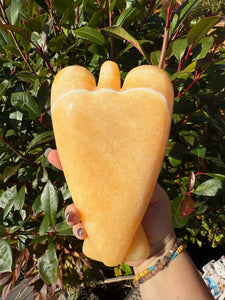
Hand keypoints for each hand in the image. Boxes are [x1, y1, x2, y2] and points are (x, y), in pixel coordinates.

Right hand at [45, 148, 175, 265]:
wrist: (159, 249)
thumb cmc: (158, 218)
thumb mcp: (155, 195)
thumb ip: (143, 181)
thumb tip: (128, 164)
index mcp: (115, 187)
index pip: (94, 172)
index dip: (74, 163)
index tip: (53, 155)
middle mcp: (104, 201)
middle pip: (79, 190)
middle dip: (67, 187)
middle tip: (67, 190)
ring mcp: (98, 218)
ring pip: (76, 212)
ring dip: (71, 213)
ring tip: (76, 217)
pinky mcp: (97, 236)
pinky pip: (82, 231)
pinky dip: (80, 231)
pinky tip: (84, 232)